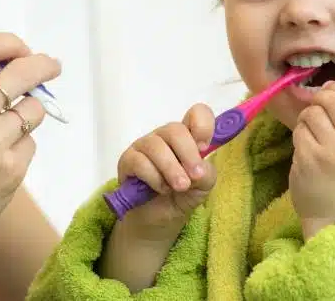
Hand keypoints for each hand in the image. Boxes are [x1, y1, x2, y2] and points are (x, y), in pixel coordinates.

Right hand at [0, 32, 60, 268]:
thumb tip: (3, 70)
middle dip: (43, 65)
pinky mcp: (12, 170)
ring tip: (3, 132)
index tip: (22, 49)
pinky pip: (29, 144)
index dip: (10, 42)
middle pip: (25, 71)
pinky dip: (19, 147)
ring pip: (33, 110)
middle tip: (51, 67)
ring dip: (26, 114)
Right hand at [113, 104, 217, 240]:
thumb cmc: (181, 198)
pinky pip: (139, 162)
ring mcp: (144, 146)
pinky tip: (160, 189)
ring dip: (171, 169)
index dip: (202, 125)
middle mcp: (165, 137)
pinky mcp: (127, 161)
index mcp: (187, 138)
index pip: (196, 113)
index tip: (204, 148)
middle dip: (188, 154)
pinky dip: (154, 178)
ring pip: (156, 146)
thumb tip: (198, 167)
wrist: (159, 222)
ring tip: (180, 187)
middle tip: (194, 176)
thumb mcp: (203, 187)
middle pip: (175, 129)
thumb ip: (207, 173)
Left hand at [289, 81, 334, 236]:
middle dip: (319, 98)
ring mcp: (331, 152)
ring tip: (311, 133)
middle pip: (333, 101)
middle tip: (315, 107)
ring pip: (312, 114)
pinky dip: (299, 135)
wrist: (333, 213)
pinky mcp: (309, 160)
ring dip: (306, 119)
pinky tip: (305, 148)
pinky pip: (299, 131)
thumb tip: (329, 85)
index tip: (328, 93)